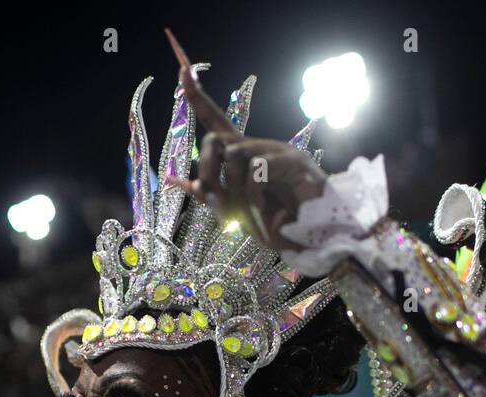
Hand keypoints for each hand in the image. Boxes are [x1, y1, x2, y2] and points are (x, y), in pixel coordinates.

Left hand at [164, 30, 326, 252]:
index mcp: (243, 156)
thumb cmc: (275, 223)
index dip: (198, 98)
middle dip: (206, 170)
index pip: (216, 120)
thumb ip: (208, 193)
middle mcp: (258, 147)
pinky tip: (263, 212)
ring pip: (234, 155)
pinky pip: (257, 172)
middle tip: (214, 200)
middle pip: (215, 138)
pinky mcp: (293, 162)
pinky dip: (253, 198)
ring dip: (231, 190)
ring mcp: (277, 151)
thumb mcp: (235, 210)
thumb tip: (173, 180)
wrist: (312, 239)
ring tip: (246, 214)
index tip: (182, 69)